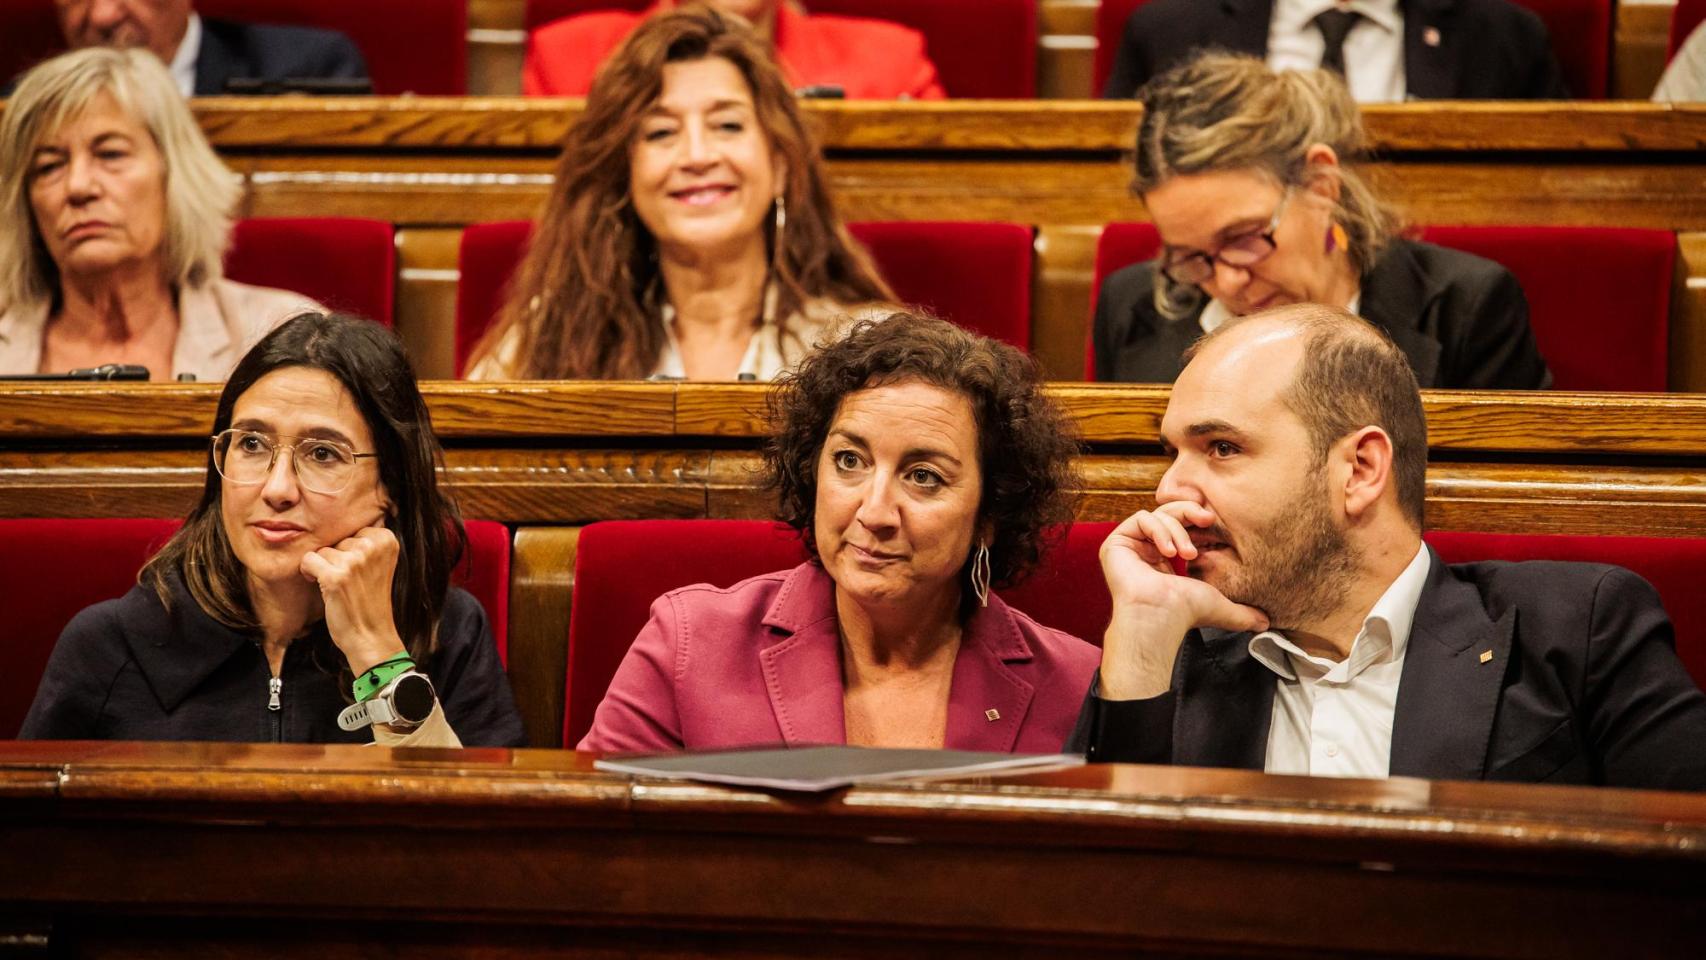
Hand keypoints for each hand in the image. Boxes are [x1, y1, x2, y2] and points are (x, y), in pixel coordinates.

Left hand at [299, 518, 405, 674]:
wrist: (371, 635)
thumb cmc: (371, 600)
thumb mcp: (379, 564)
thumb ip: (367, 542)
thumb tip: (337, 515)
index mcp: (387, 540)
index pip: (353, 529)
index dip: (350, 550)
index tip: (360, 570)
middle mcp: (372, 546)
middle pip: (337, 539)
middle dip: (338, 558)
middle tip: (351, 581)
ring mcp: (354, 561)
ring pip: (323, 550)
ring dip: (325, 568)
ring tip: (340, 586)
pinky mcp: (335, 576)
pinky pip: (308, 560)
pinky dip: (309, 573)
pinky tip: (323, 586)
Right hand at [1098, 502, 1268, 699]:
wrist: (1160, 617)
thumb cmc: (1183, 612)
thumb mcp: (1220, 604)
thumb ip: (1242, 612)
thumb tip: (1267, 623)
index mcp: (1163, 558)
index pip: (1181, 525)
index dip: (1197, 521)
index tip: (1213, 524)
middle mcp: (1145, 549)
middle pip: (1169, 512)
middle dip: (1189, 514)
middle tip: (1207, 521)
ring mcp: (1130, 546)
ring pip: (1157, 514)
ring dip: (1177, 529)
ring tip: (1187, 554)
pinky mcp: (1116, 542)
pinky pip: (1141, 519)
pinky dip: (1159, 530)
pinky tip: (1169, 552)